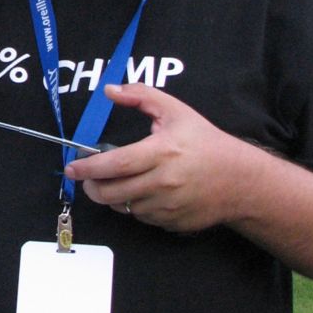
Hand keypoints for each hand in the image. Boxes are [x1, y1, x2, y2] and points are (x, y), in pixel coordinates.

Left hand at [63, 83, 252, 232]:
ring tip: (115, 182)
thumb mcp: (175, 111)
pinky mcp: (171, 222)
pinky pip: (141, 217)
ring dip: (112, 197)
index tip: (73, 167)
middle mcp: (163, 182)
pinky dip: (133, 206)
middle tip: (86, 179)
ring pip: (123, 207)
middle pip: (112, 192)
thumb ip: (141, 96)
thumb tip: (111, 90)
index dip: (89, 168)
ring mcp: (167, 206)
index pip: (115, 164)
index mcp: (162, 153)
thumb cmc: (205, 142)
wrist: (239, 179)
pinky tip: (139, 192)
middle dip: (91, 187)